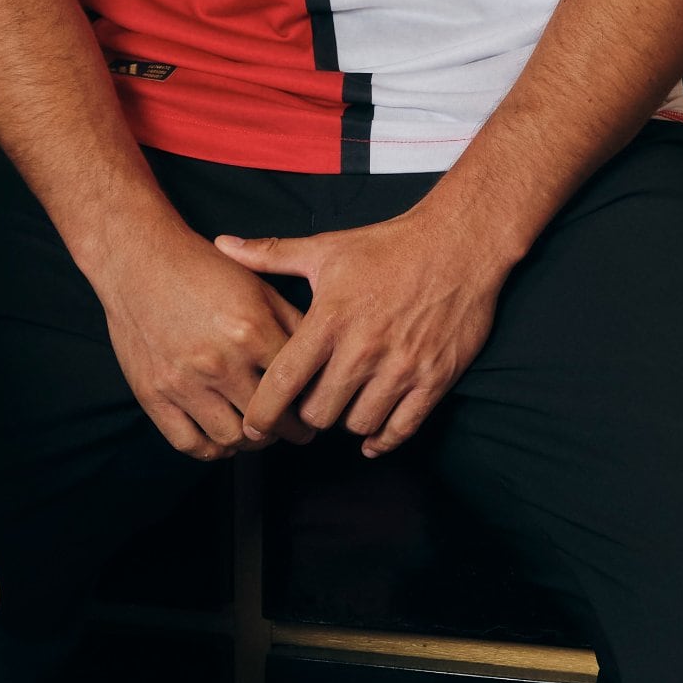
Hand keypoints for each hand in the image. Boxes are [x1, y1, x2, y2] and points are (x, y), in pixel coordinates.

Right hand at [94, 221, 300, 457]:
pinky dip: (212, 450)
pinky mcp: (153, 394)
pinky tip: (223, 439)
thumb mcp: (257, 286)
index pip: (297, 387)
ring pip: (233, 438)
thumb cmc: (201, 269)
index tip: (314, 408)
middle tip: (296, 430)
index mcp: (251, 331)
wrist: (138, 260)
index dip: (312, 402)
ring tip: (260, 433)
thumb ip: (291, 323)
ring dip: (253, 443)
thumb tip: (322, 360)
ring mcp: (184, 383)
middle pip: (270, 420)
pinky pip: (189, 443)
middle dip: (291, 431)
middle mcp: (220, 362)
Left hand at [219, 193, 514, 453]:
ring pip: (357, 424)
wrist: (459, 244)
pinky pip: (401, 429)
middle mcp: (363, 349)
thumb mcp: (325, 248)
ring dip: (346, 421)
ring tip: (344, 404)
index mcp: (330, 320)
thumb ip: (270, 254)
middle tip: (309, 404)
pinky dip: (383, 439)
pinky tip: (372, 434)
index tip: (253, 426)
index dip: (263, 412)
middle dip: (308, 415)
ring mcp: (401, 367)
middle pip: (318, 414)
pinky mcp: (434, 379)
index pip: (284, 382)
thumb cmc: (388, 246)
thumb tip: (223, 245)